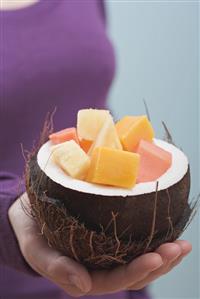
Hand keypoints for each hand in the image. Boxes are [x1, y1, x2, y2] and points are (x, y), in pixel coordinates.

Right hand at [8, 193, 191, 296]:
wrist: (27, 215)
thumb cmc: (29, 233)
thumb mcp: (35, 249)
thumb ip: (55, 268)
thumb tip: (83, 287)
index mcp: (83, 275)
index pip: (115, 280)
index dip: (137, 271)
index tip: (157, 256)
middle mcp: (98, 266)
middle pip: (134, 272)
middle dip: (159, 262)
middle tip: (180, 248)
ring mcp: (105, 251)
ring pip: (138, 258)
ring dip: (162, 253)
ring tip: (183, 244)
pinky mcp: (107, 235)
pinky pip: (133, 240)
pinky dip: (152, 236)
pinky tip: (167, 230)